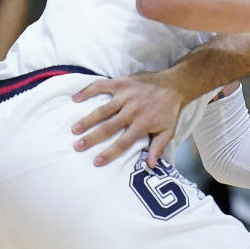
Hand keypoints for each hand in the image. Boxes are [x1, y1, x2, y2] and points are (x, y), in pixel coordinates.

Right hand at [70, 70, 188, 167]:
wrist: (175, 85)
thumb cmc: (169, 110)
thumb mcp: (168, 131)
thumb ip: (158, 147)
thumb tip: (150, 166)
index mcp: (143, 124)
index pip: (123, 142)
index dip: (110, 153)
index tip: (96, 162)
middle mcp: (133, 110)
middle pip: (109, 127)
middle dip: (92, 138)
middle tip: (77, 146)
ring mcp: (126, 96)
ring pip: (103, 109)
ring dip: (87, 119)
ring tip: (74, 129)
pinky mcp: (122, 83)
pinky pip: (102, 86)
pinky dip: (87, 91)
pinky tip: (75, 99)